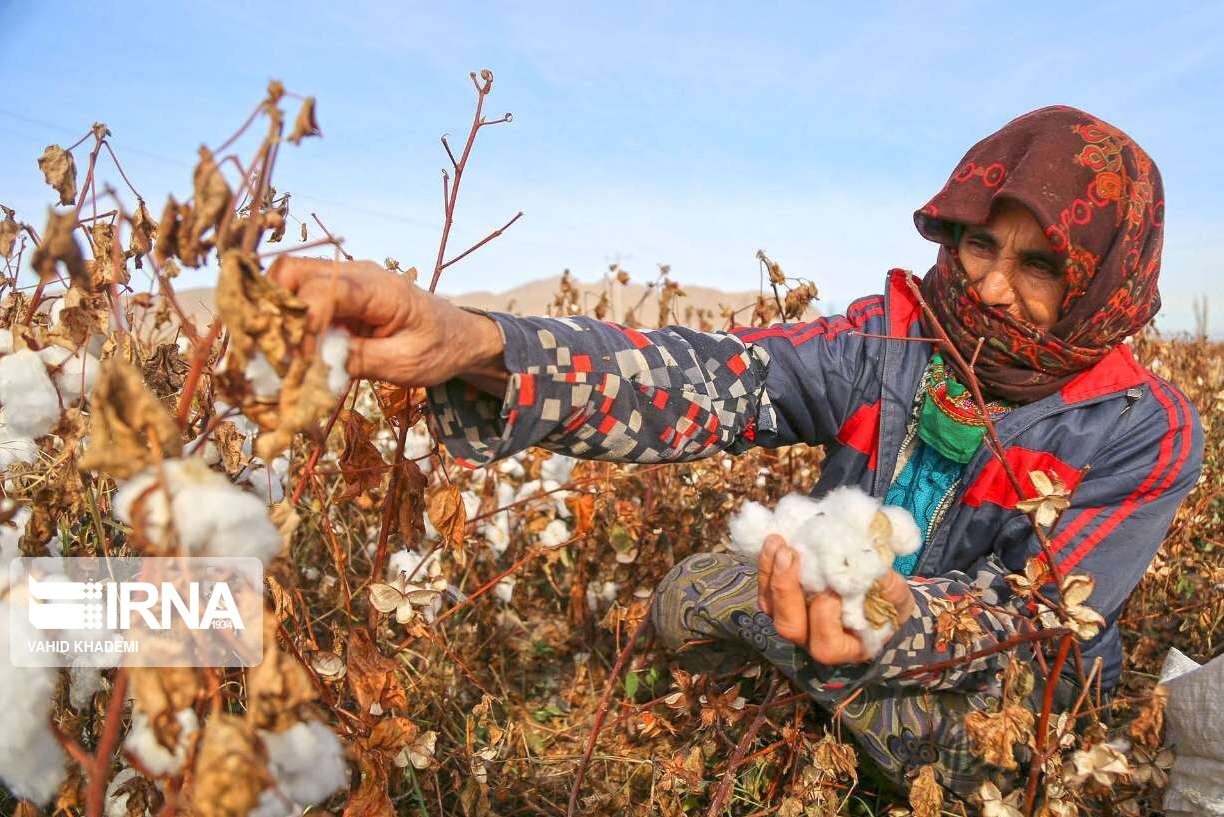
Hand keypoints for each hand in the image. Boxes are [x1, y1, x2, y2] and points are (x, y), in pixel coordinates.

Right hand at [266, 257, 507, 392]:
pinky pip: (303, 293)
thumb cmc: (438, 349)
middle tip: (273, 349)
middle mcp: (358, 274)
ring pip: (291, 278)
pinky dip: (289, 315)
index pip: (324, 290)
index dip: (302, 322)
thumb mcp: (404, 364)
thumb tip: (313, 363)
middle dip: (274, 308)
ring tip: (279, 349)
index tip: (298, 358)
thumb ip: (358, 360)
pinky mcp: (341, 293)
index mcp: (380, 289)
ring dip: (278, 310)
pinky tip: (292, 346)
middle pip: (294, 271)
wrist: (459, 336)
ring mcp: (347, 279)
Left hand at [757, 534, 915, 663]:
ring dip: (771, 573)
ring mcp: (795, 621)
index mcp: (845, 648)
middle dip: (786, 589)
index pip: (825, 643)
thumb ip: (891, 589)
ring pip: (771, 607)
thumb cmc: (888, 604)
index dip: (825, 615)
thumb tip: (876, 572)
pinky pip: (766, 589)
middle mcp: (813, 640)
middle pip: (789, 626)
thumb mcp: (897, 599)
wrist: (876, 598)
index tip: (834, 587)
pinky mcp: (782, 603)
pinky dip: (767, 566)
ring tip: (778, 543)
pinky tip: (774, 542)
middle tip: (791, 554)